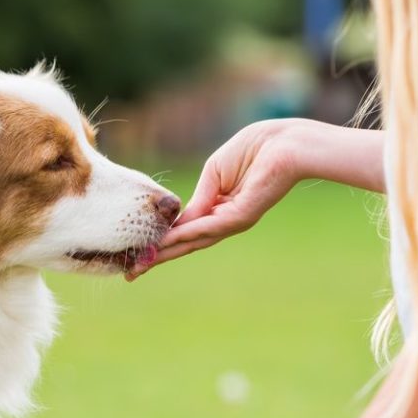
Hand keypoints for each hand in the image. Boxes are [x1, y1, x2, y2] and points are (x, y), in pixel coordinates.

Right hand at [126, 118, 304, 280]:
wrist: (284, 143)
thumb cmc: (254, 149)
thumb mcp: (214, 174)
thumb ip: (198, 198)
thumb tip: (177, 222)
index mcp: (219, 209)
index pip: (186, 231)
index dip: (161, 242)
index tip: (138, 254)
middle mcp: (225, 221)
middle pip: (187, 243)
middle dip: (159, 257)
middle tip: (132, 273)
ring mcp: (234, 221)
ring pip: (195, 241)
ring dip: (167, 252)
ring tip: (142, 264)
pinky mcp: (242, 216)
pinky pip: (209, 227)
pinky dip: (187, 234)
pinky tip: (167, 241)